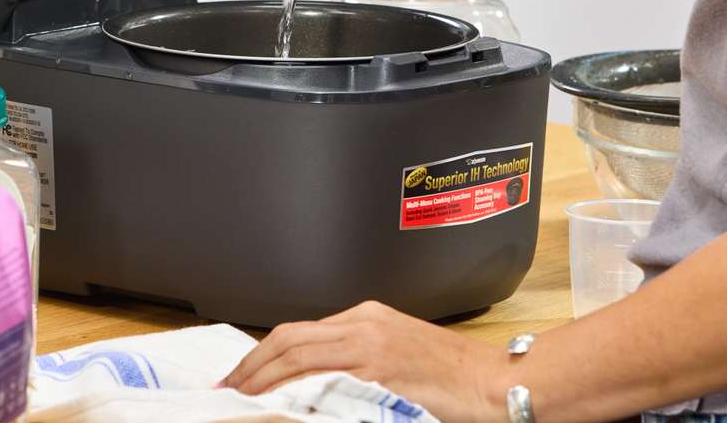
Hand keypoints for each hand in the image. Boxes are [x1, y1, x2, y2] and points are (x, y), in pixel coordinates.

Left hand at [221, 300, 507, 422]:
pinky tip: (279, 408)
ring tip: (242, 402)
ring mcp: (371, 351)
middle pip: (289, 340)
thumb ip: (358, 359)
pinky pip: (325, 383)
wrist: (497, 383)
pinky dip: (296, 394)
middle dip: (252, 367)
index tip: (243, 376)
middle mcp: (365, 326)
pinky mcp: (380, 377)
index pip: (297, 332)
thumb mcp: (399, 353)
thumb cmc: (457, 376)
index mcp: (368, 317)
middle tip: (228, 391)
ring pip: (299, 358)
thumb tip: (312, 383)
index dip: (262, 355)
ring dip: (264, 381)